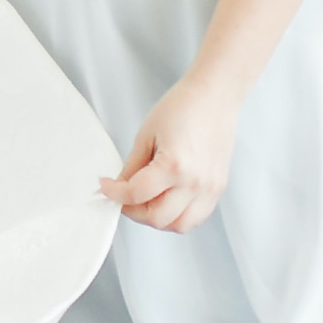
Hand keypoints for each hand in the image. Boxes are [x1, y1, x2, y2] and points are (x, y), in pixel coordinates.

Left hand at [103, 73, 238, 236]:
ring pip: (179, 225)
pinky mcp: (218, 190)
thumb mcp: (146, 134)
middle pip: (158, 217)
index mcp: (174, 166)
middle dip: (133, 211)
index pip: (137, 194)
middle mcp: (195, 184)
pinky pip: (196, 217)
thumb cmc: (181, 108)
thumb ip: (132, 166)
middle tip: (122, 197)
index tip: (104, 186)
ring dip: (156, 218)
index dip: (114, 193)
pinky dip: (177, 216)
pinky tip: (165, 200)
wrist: (214, 97)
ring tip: (143, 201)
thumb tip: (119, 187)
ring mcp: (210, 190)